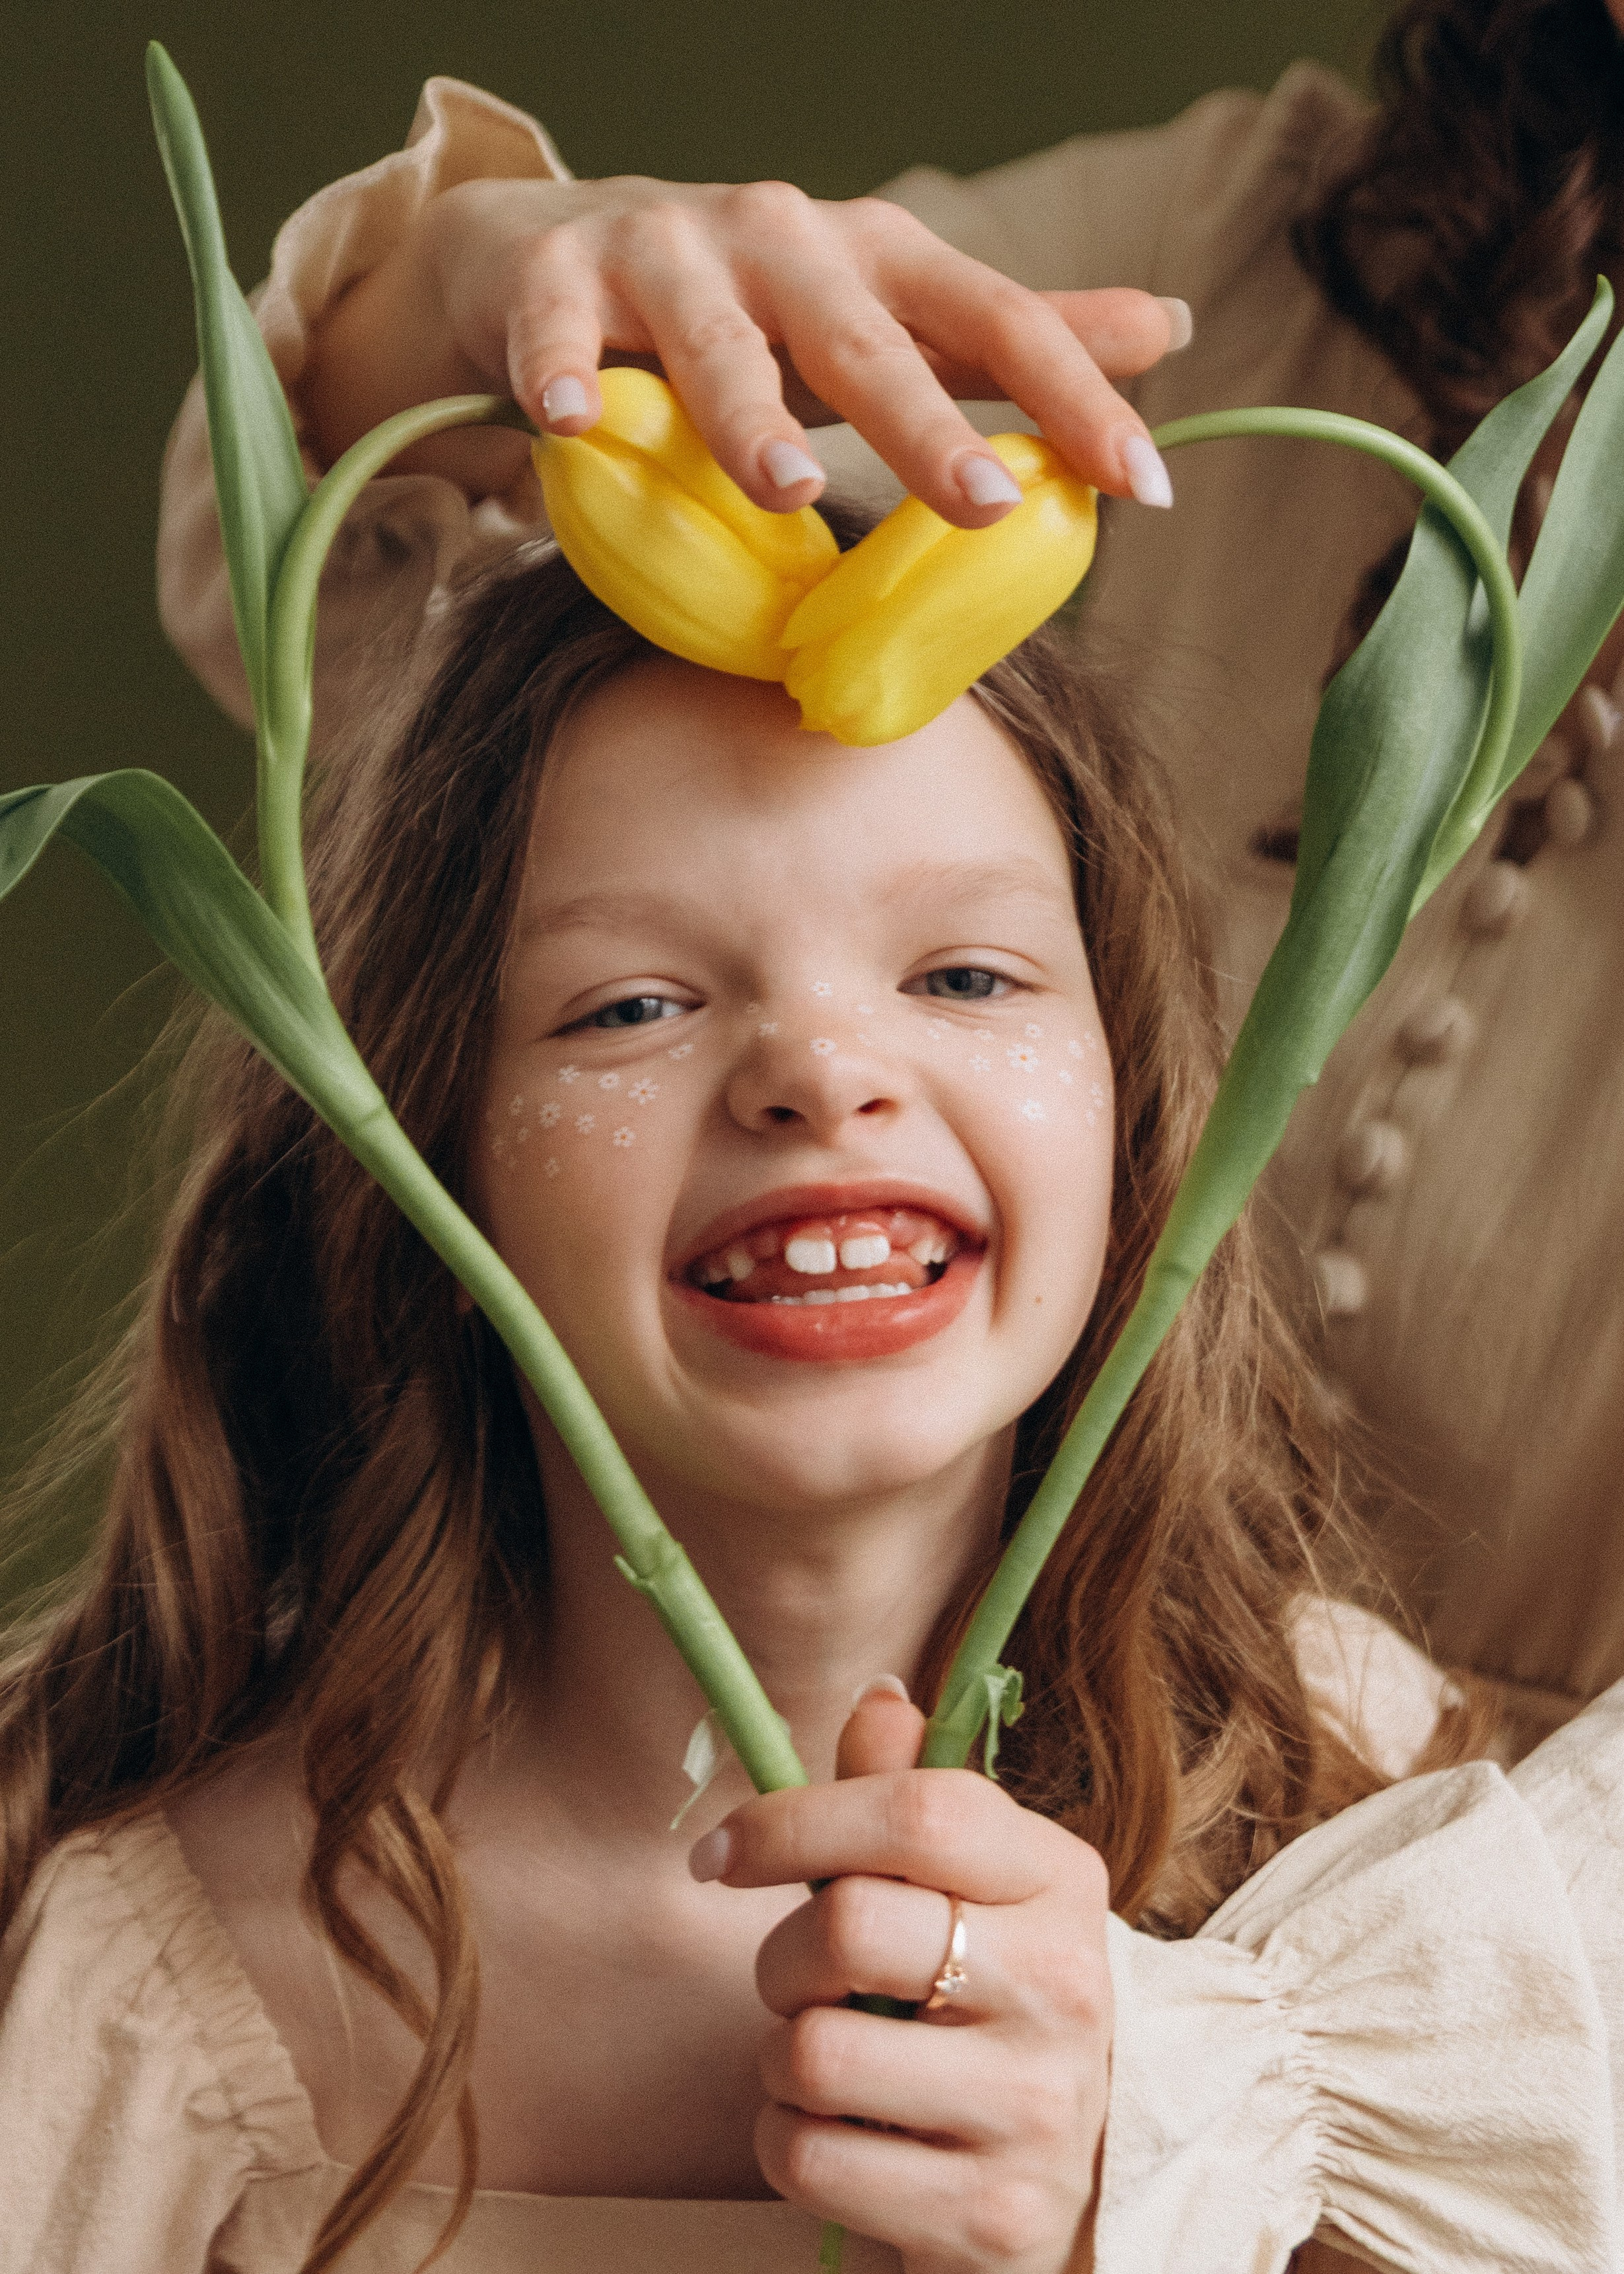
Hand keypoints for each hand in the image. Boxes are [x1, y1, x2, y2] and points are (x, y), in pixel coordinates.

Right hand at [305, 171, 1182, 523]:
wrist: (559, 249)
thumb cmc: (752, 307)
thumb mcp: (887, 312)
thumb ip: (1010, 337)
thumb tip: (1166, 329)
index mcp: (876, 262)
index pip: (994, 324)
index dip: (1074, 397)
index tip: (1145, 482)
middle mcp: (782, 244)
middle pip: (865, 340)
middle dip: (924, 423)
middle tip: (981, 501)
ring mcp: (667, 256)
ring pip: (715, 342)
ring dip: (748, 414)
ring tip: (782, 487)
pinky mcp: (558, 279)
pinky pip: (559, 333)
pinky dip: (561, 373)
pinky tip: (565, 421)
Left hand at [688, 1687, 1111, 2273]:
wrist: (1095, 2172)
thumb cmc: (999, 1997)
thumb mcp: (981, 1885)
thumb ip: (913, 1791)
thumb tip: (878, 1698)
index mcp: (1058, 1880)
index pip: (919, 1811)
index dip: (793, 1819)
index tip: (723, 1852)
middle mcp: (1062, 1987)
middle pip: (849, 1926)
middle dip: (781, 1954)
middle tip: (799, 1980)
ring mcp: (1033, 2109)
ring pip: (815, 2051)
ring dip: (784, 2058)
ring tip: (832, 2061)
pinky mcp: (990, 2216)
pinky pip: (811, 2159)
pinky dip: (790, 2143)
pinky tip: (842, 2132)